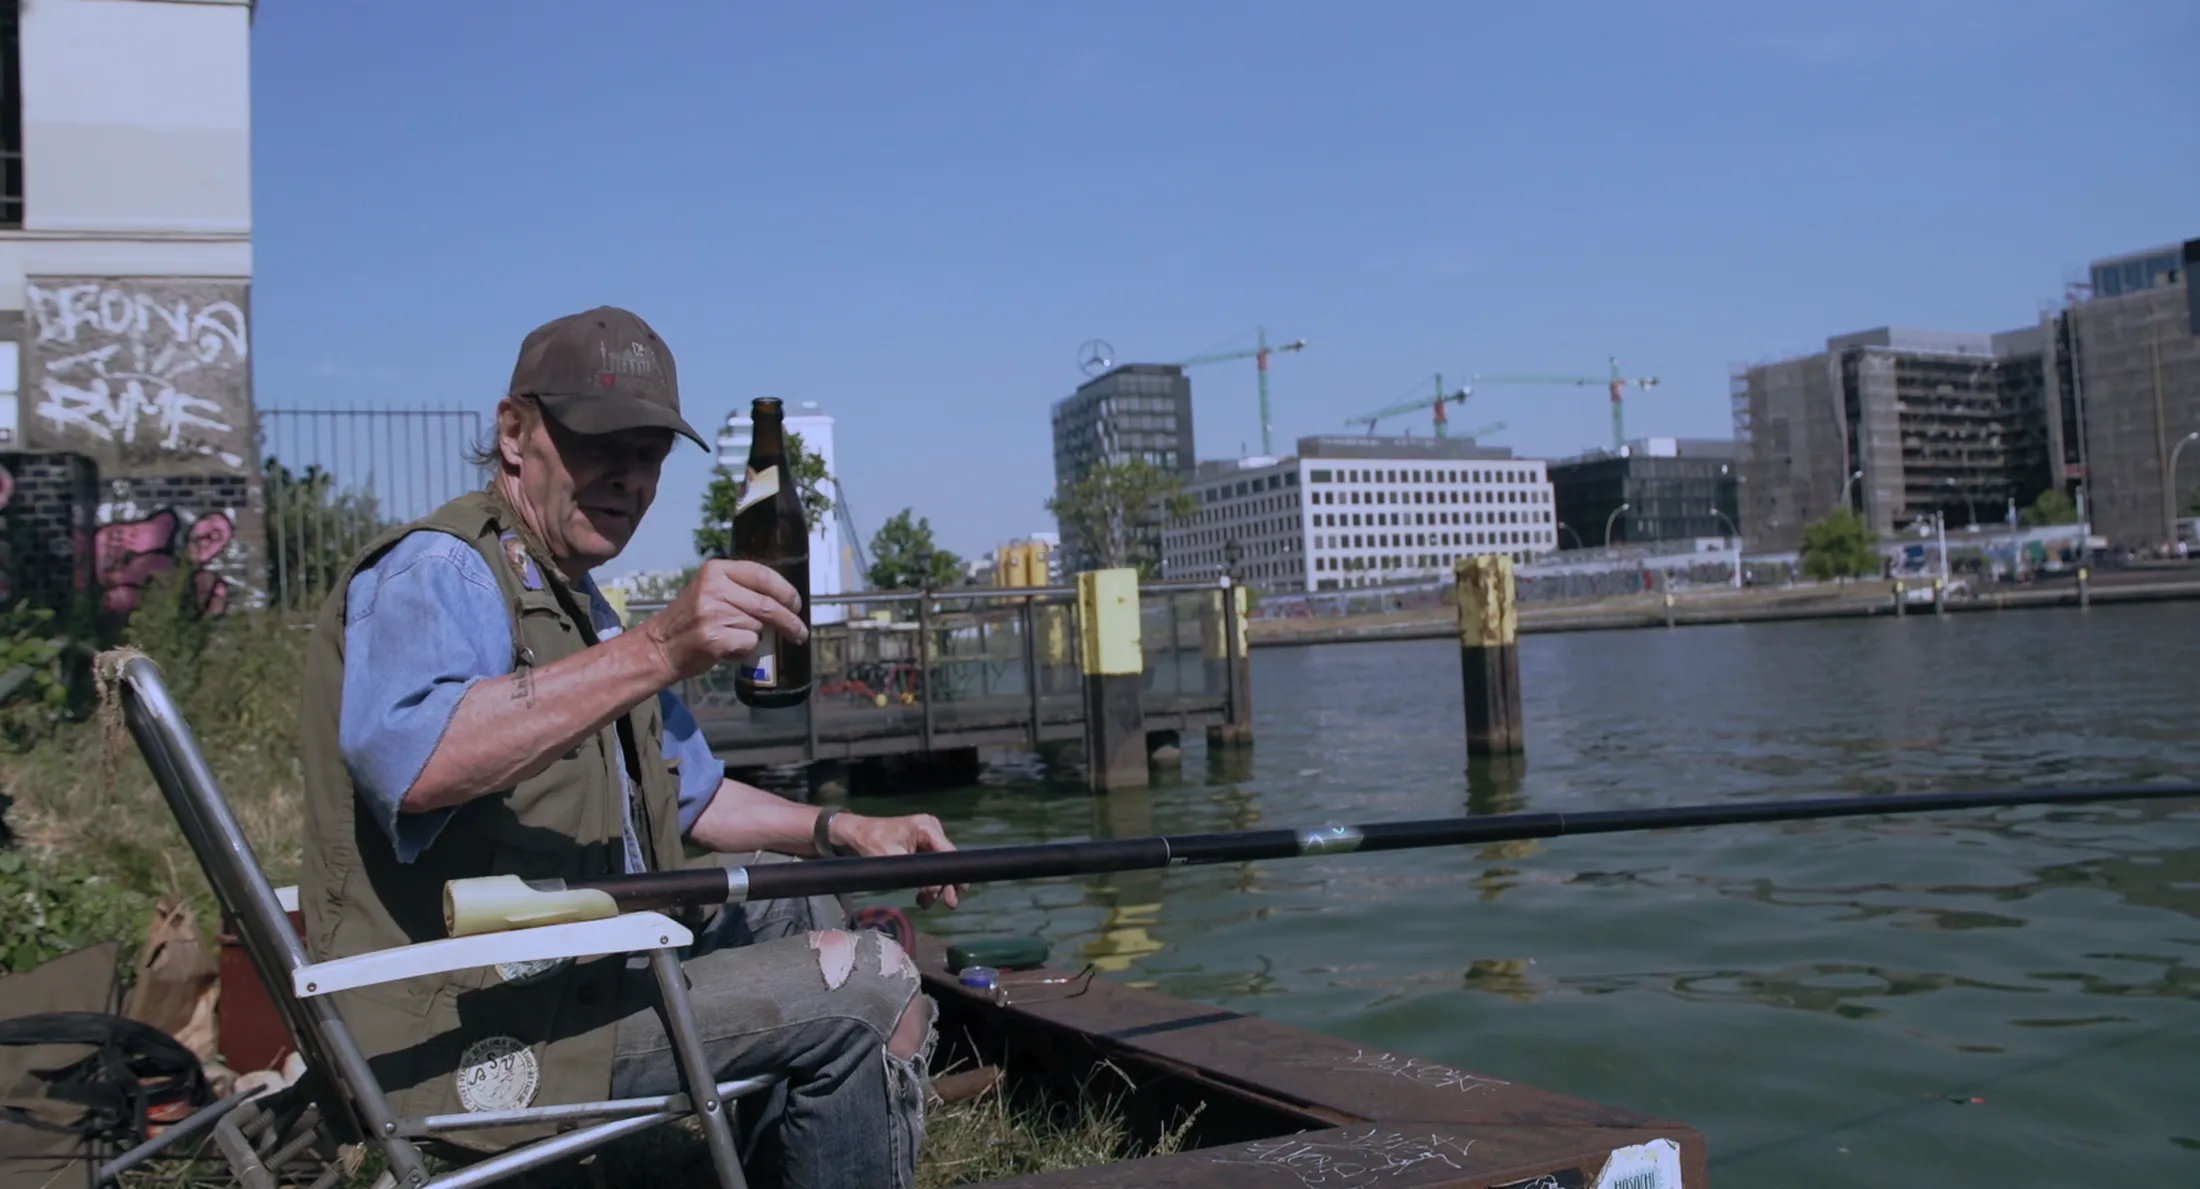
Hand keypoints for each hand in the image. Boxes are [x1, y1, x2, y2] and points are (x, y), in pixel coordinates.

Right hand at [642, 559, 807, 681]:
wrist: (660, 646)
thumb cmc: (691, 620)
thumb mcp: (710, 590)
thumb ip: (741, 589)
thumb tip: (785, 600)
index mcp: (715, 570)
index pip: (763, 575)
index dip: (786, 591)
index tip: (796, 604)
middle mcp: (714, 588)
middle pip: (768, 605)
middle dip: (790, 622)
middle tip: (799, 632)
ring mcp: (713, 613)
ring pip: (758, 627)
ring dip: (756, 637)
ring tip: (735, 638)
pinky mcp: (713, 638)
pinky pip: (748, 644)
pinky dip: (745, 651)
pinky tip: (728, 650)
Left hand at [831, 811, 963, 909]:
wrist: (856, 834)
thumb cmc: (871, 841)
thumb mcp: (892, 858)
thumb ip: (916, 872)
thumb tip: (936, 888)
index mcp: (926, 826)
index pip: (948, 852)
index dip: (954, 873)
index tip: (958, 892)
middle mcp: (931, 828)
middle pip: (945, 860)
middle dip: (945, 884)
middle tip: (950, 904)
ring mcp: (927, 836)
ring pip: (938, 866)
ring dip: (934, 886)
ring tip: (926, 903)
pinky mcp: (921, 844)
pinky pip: (929, 865)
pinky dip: (926, 880)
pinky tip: (922, 897)